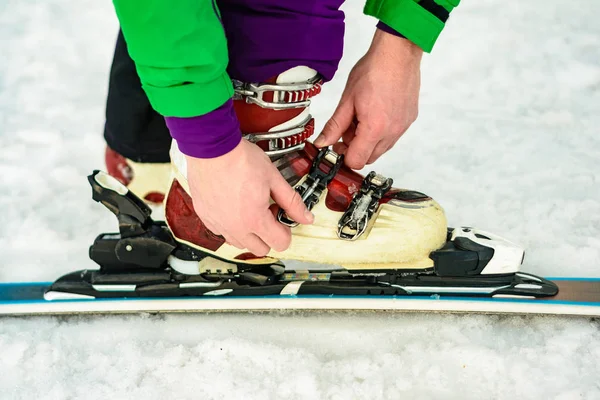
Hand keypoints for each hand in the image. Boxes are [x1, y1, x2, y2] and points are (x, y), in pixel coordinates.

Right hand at [185, 139, 313, 255]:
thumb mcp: (274, 178)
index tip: (282, 216)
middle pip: (260, 248)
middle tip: (267, 212)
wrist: (211, 148)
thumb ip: (292, 201)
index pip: (280, 243)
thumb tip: (306, 217)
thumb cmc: (239, 159)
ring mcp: (218, 224)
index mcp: (254, 220)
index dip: (286, 230)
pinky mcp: (205, 217)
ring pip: (239, 243)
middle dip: (268, 234)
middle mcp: (234, 227)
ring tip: (250, 209)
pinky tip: (234, 207)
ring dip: (249, 233)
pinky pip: (221, 232)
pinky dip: (230, 226)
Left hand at [314, 29, 422, 168]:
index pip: (356, 161)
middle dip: (354, 148)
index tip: (336, 146)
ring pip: (381, 148)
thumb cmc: (373, 71)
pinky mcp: (409, 120)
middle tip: (346, 129)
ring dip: (368, 141)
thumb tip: (323, 142)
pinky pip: (392, 136)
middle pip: (369, 158)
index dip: (343, 155)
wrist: (398, 54)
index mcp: (374, 129)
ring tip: (361, 118)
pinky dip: (381, 132)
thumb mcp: (347, 100)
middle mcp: (392, 132)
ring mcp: (403, 127)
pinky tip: (375, 113)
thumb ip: (334, 126)